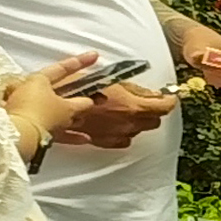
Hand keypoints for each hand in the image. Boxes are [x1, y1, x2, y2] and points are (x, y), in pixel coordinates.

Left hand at [5, 52, 99, 141]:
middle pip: (58, 91)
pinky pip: (51, 126)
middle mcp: (30, 91)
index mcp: (38, 80)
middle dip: (77, 96)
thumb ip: (81, 103)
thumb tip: (89, 102)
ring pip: (55, 110)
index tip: (95, 56)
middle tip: (93, 98)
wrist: (21, 137)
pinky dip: (66, 131)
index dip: (81, 62)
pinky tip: (83, 138)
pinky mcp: (29, 125)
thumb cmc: (44, 114)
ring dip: (72, 116)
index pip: (62, 68)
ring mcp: (28, 109)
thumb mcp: (69, 108)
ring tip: (86, 120)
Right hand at [64, 82, 179, 150]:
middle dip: (154, 110)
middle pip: (154, 121)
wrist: (51, 103)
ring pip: (138, 131)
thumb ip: (136, 89)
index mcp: (133, 108)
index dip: (169, 100)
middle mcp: (127, 125)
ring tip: (127, 108)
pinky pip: (121, 140)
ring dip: (138, 120)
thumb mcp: (111, 79)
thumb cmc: (78, 86)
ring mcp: (115, 135)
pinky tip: (116, 121)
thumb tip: (153, 94)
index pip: (164, 108)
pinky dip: (123, 131)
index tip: (169, 95)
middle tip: (147, 99)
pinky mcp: (101, 141)